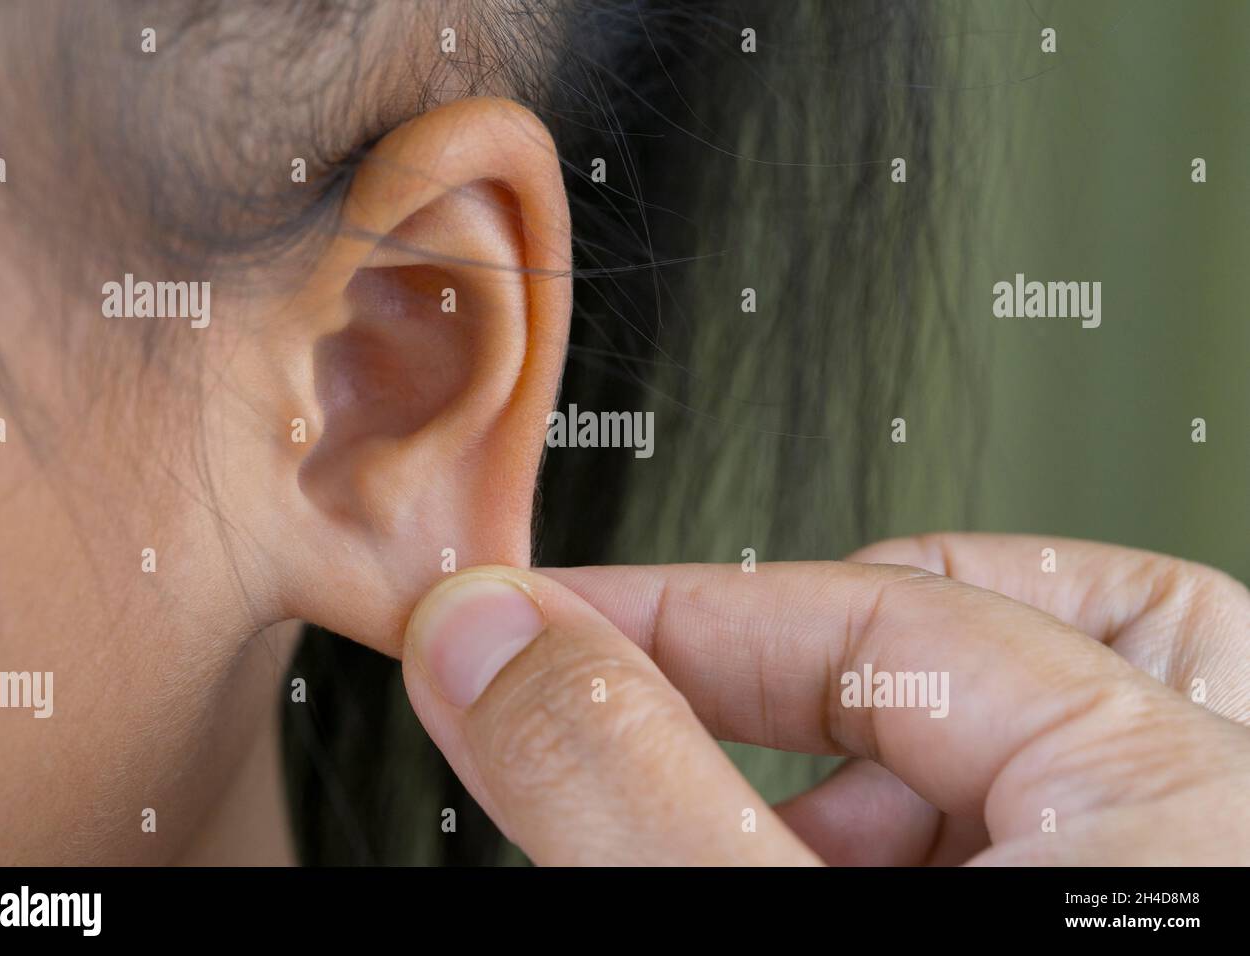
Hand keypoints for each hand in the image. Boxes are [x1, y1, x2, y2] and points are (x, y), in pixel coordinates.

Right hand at [400, 534, 1249, 864]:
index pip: (872, 614)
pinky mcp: (1138, 906)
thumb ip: (631, 785)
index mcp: (1188, 799)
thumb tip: (484, 639)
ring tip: (744, 836)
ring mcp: (1193, 868)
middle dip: (825, 649)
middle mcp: (1227, 822)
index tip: (524, 619)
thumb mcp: (766, 924)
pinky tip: (819, 866)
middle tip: (685, 692)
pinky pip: (1048, 820)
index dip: (667, 608)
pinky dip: (918, 825)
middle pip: (1039, 625)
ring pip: (1051, 732)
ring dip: (867, 762)